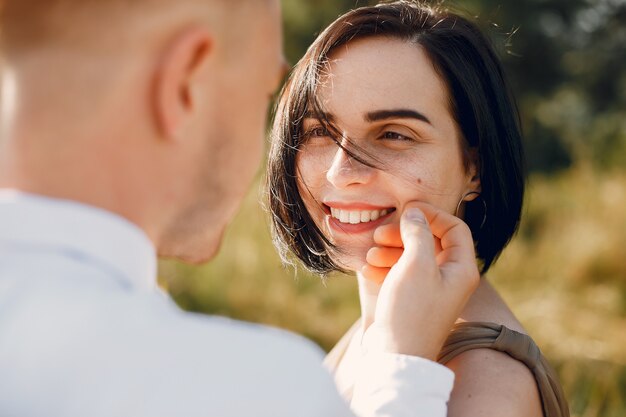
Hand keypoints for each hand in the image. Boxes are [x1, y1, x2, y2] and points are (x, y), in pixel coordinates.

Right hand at [361, 202, 479, 359]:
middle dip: (405, 233)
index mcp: (461, 269)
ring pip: (413, 256)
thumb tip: (414, 213)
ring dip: (391, 249)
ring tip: (371, 254)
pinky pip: (401, 273)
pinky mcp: (412, 299)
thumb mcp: (416, 265)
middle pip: (431, 241)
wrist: (396, 355)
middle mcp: (450, 278)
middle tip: (381, 233)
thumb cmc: (411, 311)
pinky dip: (386, 266)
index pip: (455, 228)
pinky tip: (368, 269)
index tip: (407, 210)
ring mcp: (431, 289)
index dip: (431, 214)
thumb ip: (418, 233)